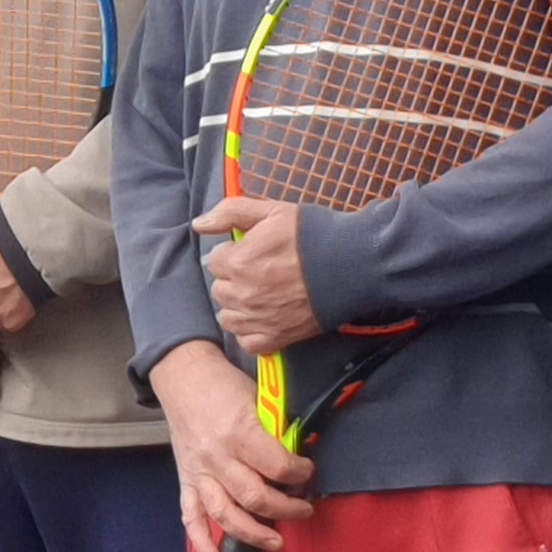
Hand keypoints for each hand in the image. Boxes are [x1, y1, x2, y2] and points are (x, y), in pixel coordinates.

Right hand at [156, 338, 314, 551]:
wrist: (182, 375)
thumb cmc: (224, 384)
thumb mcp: (257, 399)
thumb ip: (275, 431)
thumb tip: (298, 457)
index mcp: (238, 432)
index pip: (277, 466)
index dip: (300, 474)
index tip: (309, 471)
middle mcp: (217, 457)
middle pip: (255, 497)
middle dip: (287, 508)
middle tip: (304, 509)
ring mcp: (199, 472)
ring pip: (226, 514)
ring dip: (253, 533)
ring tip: (276, 540)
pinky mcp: (185, 480)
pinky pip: (191, 516)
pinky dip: (201, 542)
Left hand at [194, 195, 319, 356]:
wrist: (352, 264)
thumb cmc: (313, 235)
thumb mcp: (271, 211)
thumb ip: (230, 213)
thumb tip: (198, 224)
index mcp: (238, 262)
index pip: (214, 261)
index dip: (233, 254)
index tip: (252, 251)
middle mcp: (242, 294)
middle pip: (220, 289)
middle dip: (235, 279)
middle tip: (262, 271)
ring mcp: (258, 319)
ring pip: (228, 316)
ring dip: (240, 306)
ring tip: (263, 293)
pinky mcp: (275, 338)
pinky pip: (246, 341)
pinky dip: (252, 331)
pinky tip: (266, 316)